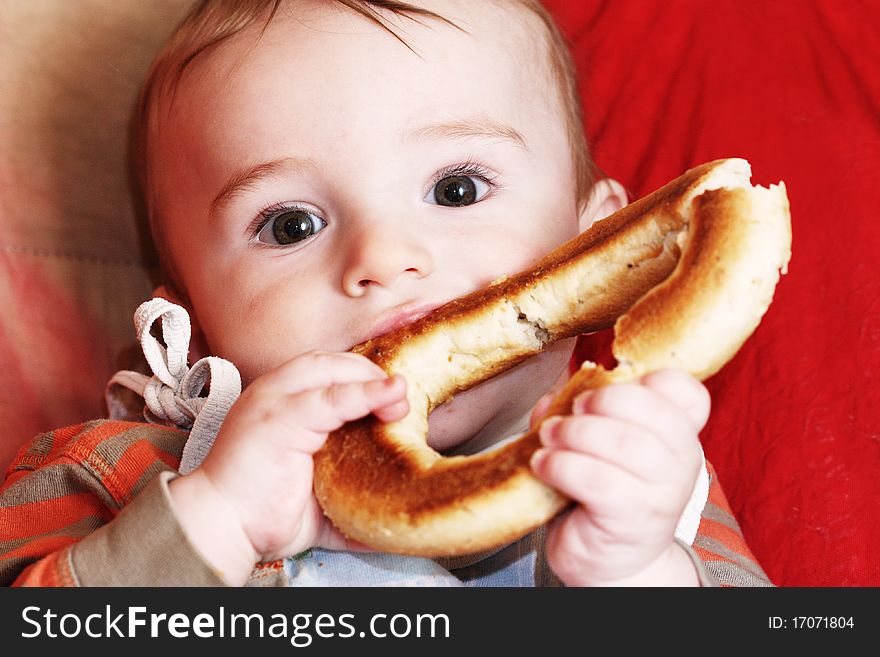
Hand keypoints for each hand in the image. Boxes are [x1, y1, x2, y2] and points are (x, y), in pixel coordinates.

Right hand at [168, 351, 407, 584]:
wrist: (224, 530)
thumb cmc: (266, 514)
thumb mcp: (321, 496)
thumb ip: (354, 493)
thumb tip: (395, 512)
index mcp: (285, 401)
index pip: (332, 371)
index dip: (367, 378)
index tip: (397, 398)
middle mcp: (277, 392)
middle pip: (336, 363)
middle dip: (374, 375)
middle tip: (403, 402)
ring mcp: (274, 400)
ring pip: (332, 370)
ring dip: (372, 381)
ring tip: (400, 400)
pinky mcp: (278, 417)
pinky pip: (330, 397)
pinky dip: (363, 394)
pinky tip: (390, 396)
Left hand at [529, 370, 708, 585]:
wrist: (609, 561)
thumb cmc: (603, 494)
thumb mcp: (598, 445)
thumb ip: (578, 413)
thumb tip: (551, 399)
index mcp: (679, 434)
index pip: (685, 392)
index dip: (648, 380)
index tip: (608, 386)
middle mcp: (682, 461)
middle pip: (651, 409)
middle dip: (600, 401)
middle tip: (571, 410)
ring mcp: (663, 493)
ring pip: (622, 442)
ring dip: (573, 432)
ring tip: (548, 437)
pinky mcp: (633, 520)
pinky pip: (596, 480)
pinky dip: (560, 465)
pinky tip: (543, 465)